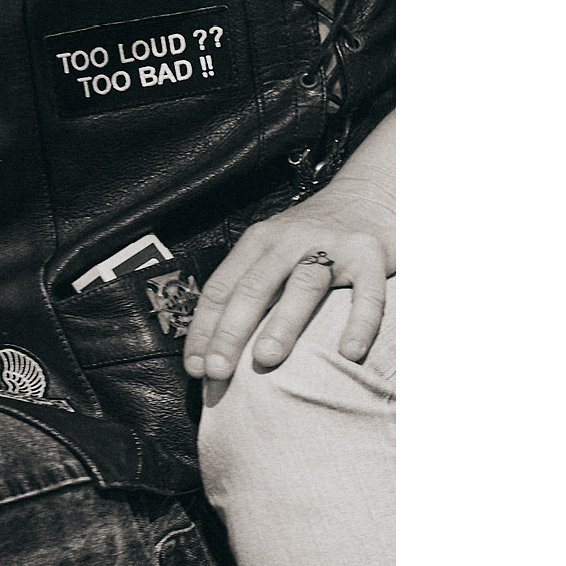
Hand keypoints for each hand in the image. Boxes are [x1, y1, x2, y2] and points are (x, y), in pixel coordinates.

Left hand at [182, 175, 392, 380]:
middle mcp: (291, 239)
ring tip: (266, 359)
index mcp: (259, 241)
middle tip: (217, 370)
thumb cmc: (312, 238)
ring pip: (303, 285)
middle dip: (231, 331)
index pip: (222, 287)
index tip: (195, 368)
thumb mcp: (273, 250)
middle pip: (255, 286)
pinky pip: (366, 293)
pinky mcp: (370, 255)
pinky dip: (360, 322)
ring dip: (282, 323)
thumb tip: (215, 351)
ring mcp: (332, 245)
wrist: (368, 195)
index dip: (204, 328)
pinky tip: (349, 353)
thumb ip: (250, 288)